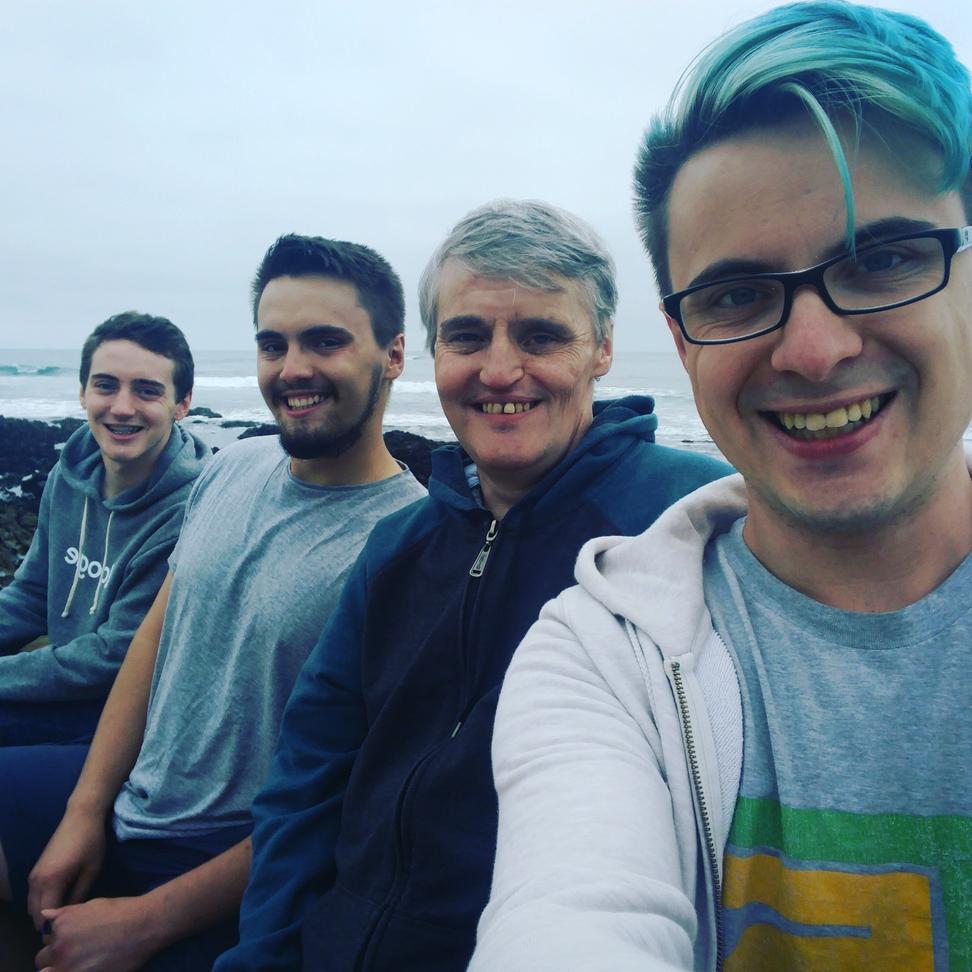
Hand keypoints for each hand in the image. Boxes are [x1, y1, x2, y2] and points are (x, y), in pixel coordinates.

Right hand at [27, 809, 106, 929]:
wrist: (80, 816)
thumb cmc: (91, 842)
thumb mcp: (91, 870)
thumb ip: (80, 894)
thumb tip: (73, 914)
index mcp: (52, 881)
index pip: (46, 915)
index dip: (56, 926)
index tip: (71, 929)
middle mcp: (37, 881)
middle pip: (35, 914)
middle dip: (48, 923)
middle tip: (67, 925)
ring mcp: (33, 875)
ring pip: (32, 905)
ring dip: (43, 913)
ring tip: (64, 914)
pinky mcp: (35, 871)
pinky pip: (33, 895)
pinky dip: (41, 903)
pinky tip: (59, 901)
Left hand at [35, 897, 157, 971]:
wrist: (143, 926)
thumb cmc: (120, 911)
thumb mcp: (90, 905)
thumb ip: (64, 914)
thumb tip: (45, 916)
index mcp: (60, 927)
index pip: (46, 939)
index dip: (59, 939)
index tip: (74, 938)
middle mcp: (59, 949)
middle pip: (42, 960)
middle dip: (55, 956)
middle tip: (78, 951)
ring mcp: (68, 968)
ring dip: (62, 967)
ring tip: (84, 959)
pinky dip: (75, 971)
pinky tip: (91, 965)